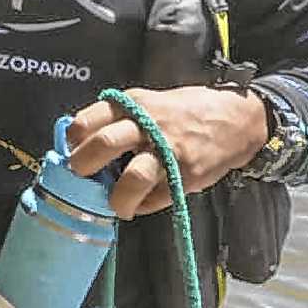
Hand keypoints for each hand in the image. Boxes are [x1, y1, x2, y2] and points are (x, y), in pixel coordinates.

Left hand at [66, 86, 269, 219]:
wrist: (236, 118)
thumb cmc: (183, 112)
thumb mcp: (148, 102)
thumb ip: (119, 119)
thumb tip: (84, 144)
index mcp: (134, 104)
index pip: (90, 118)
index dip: (74, 138)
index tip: (72, 149)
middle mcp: (149, 125)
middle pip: (104, 144)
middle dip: (84, 166)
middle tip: (81, 176)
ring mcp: (169, 151)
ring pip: (133, 177)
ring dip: (116, 197)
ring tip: (113, 204)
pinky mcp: (188, 175)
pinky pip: (157, 198)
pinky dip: (143, 205)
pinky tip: (139, 203)